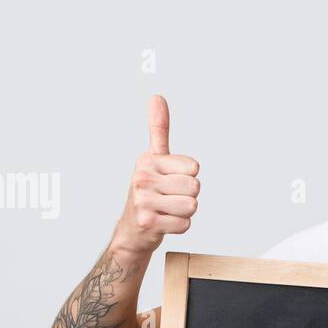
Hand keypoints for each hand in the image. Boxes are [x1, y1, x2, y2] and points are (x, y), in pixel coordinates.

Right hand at [111, 94, 200, 257]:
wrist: (132, 230)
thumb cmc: (148, 192)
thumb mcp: (153, 159)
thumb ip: (158, 129)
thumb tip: (157, 97)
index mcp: (148, 160)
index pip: (194, 168)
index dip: (188, 178)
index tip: (170, 182)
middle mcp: (142, 178)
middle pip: (195, 187)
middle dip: (188, 196)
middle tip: (169, 199)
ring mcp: (143, 201)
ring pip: (191, 206)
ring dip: (184, 213)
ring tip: (166, 211)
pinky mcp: (148, 222)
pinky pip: (185, 224)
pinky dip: (178, 227)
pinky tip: (163, 223)